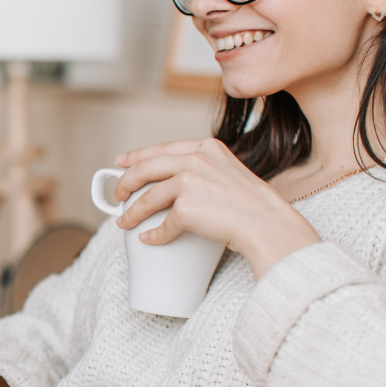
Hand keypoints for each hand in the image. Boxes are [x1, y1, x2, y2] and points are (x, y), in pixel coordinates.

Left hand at [113, 138, 320, 277]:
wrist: (269, 225)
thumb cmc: (254, 206)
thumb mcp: (230, 172)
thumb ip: (206, 170)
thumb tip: (176, 183)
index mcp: (207, 147)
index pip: (162, 148)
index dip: (137, 155)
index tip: (121, 162)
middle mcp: (196, 159)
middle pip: (146, 168)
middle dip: (125, 182)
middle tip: (117, 195)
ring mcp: (190, 181)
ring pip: (148, 197)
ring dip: (132, 212)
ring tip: (124, 222)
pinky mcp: (186, 207)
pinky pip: (163, 224)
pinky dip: (154, 234)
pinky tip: (149, 239)